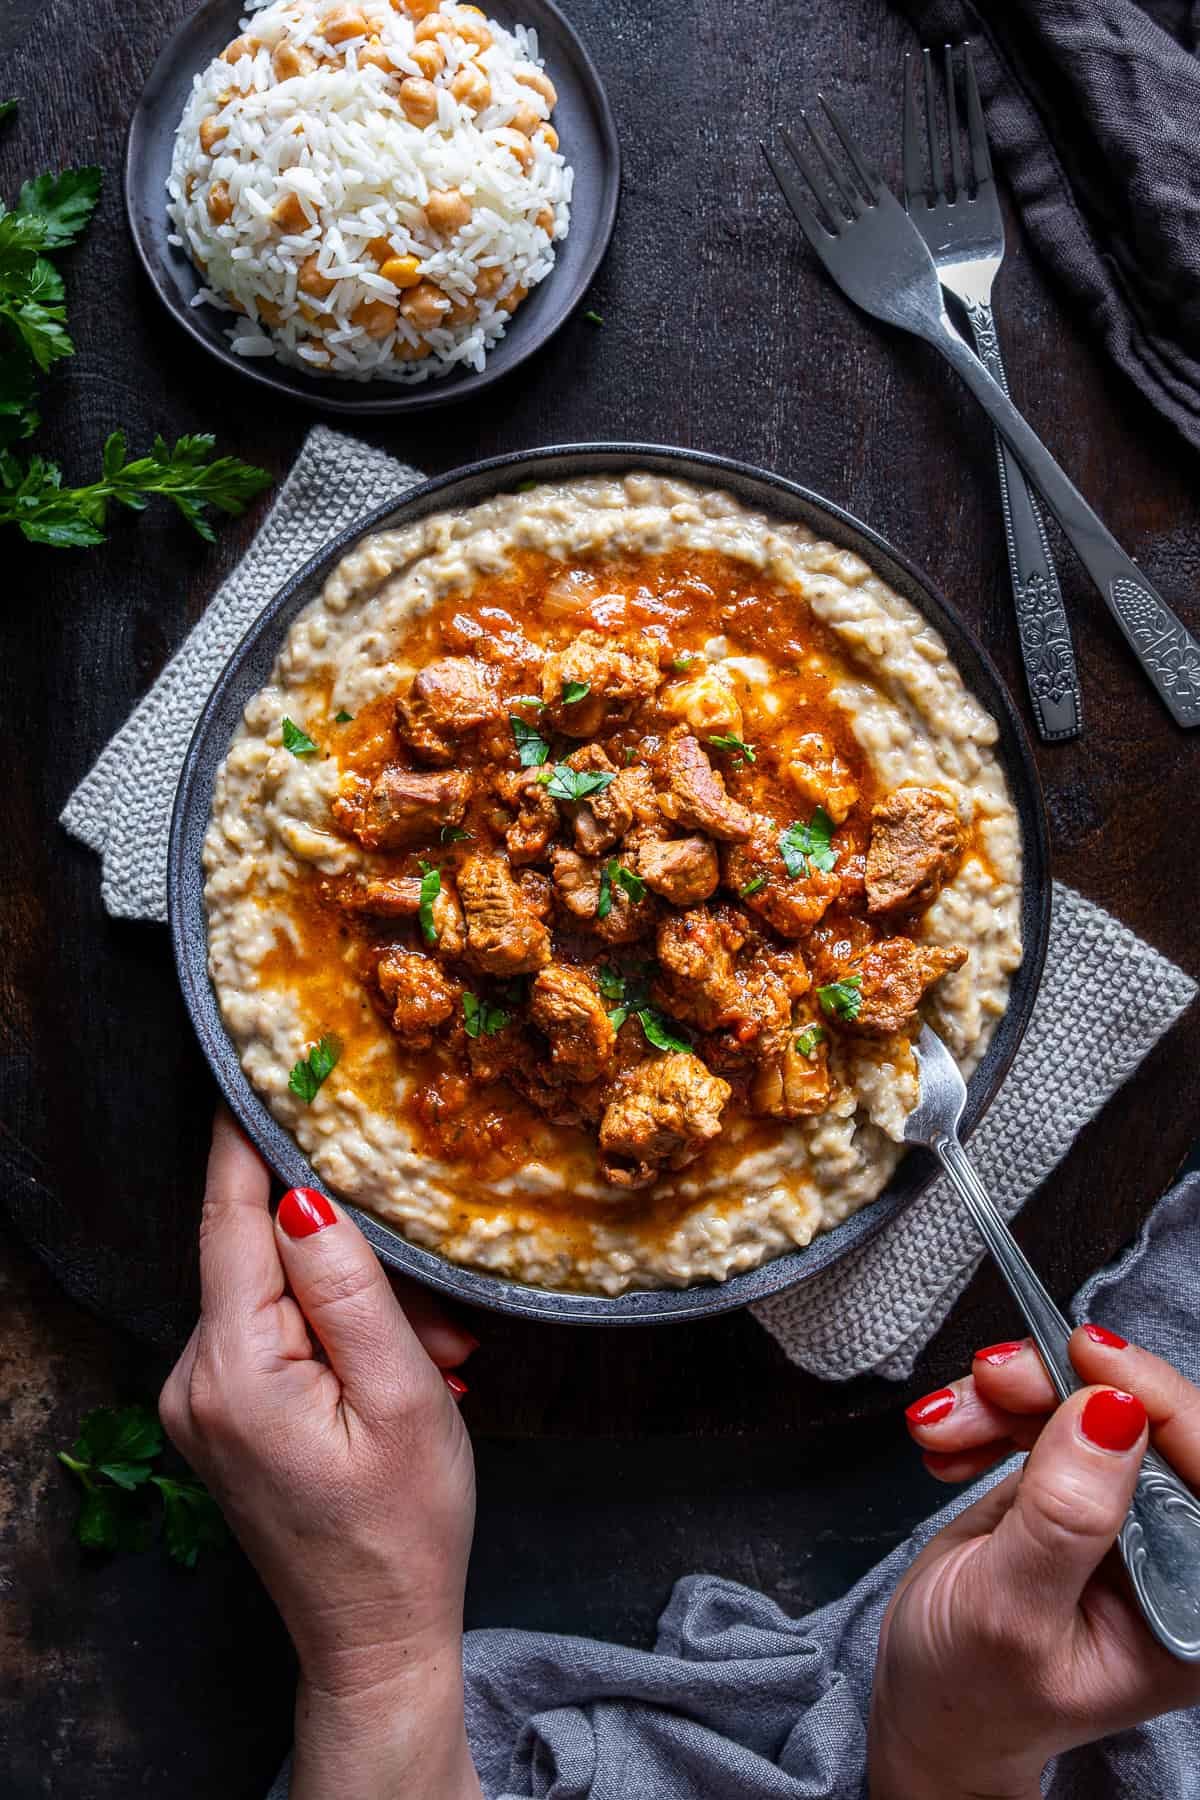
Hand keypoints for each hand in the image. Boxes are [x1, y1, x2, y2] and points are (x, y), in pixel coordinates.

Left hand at [160, 1110, 481, 1799]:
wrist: (375, 1638)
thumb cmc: (403, 1529)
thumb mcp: (401, 1395)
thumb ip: (350, 1287)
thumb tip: (303, 1196)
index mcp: (234, 1369)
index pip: (232, 1217)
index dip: (250, 1137)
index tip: (267, 1064)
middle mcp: (194, 1377)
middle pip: (264, 1255)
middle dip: (352, 1251)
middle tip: (437, 1310)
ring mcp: (201, 1400)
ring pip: (277, 1293)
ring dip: (356, 1300)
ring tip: (432, 1352)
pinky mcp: (221, 1414)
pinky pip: (275, 1333)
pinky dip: (337, 1331)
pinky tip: (395, 1368)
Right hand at [869, 1326, 1199, 1799]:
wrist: (925, 1708)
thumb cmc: (970, 1693)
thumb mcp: (1011, 1614)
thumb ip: (1064, 1518)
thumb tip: (1111, 1412)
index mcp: (1192, 1602)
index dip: (1159, 1401)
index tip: (1089, 1356)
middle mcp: (1174, 1553)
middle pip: (1145, 1422)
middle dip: (1059, 1388)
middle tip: (990, 1380)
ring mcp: (1126, 1514)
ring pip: (1090, 1403)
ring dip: (1009, 1397)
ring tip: (942, 1429)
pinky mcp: (1078, 1486)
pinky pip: (1048, 1411)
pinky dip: (990, 1412)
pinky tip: (949, 1441)